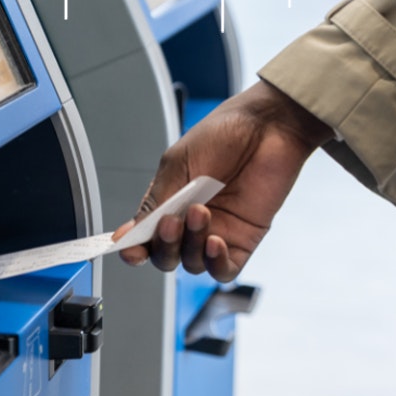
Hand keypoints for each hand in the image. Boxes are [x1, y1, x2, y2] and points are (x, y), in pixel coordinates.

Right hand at [113, 81, 332, 280]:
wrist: (268, 125)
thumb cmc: (225, 134)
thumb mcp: (178, 163)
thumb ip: (156, 201)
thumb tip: (128, 234)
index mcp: (169, 202)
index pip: (144, 237)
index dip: (134, 248)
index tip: (129, 249)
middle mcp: (190, 221)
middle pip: (165, 257)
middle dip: (164, 246)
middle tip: (171, 222)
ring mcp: (217, 232)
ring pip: (191, 264)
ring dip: (191, 245)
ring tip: (201, 213)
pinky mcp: (244, 240)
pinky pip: (224, 270)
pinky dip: (215, 262)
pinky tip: (216, 242)